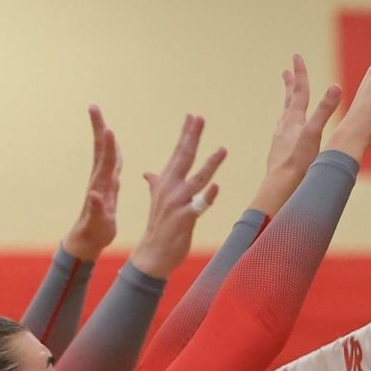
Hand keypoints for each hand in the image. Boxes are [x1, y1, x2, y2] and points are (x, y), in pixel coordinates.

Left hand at [62, 106, 122, 259]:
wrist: (86, 241)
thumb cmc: (93, 234)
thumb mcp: (97, 223)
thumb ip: (96, 209)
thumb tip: (95, 194)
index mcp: (100, 186)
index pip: (105, 162)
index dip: (108, 146)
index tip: (109, 128)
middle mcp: (100, 180)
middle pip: (100, 149)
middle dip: (98, 128)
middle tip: (93, 107)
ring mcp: (102, 183)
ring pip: (105, 154)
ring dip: (104, 136)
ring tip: (103, 119)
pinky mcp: (107, 188)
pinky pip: (111, 165)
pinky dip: (113, 152)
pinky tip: (116, 148)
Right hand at [129, 115, 226, 279]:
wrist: (152, 254)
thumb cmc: (158, 228)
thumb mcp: (156, 202)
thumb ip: (154, 185)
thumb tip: (147, 173)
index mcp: (165, 183)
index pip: (178, 153)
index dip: (186, 135)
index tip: (192, 116)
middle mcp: (170, 189)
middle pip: (184, 158)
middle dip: (192, 137)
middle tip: (200, 118)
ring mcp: (178, 203)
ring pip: (197, 179)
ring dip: (210, 163)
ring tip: (223, 149)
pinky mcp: (184, 218)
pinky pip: (199, 205)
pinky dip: (208, 196)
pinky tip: (216, 186)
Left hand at [250, 54, 342, 215]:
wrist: (278, 188)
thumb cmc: (297, 163)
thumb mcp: (314, 134)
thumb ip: (324, 111)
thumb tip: (336, 86)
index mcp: (294, 120)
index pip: (299, 91)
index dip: (300, 73)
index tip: (296, 56)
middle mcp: (284, 127)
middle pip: (288, 101)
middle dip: (290, 85)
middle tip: (285, 72)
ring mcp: (280, 140)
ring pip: (285, 117)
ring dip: (288, 105)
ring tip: (288, 100)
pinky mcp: (280, 153)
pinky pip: (284, 133)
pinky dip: (288, 126)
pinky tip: (286, 133)